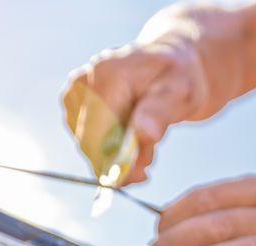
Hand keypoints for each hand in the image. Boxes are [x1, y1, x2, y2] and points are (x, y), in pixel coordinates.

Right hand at [60, 40, 206, 184]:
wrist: (170, 62)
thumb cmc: (178, 77)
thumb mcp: (182, 93)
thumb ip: (160, 113)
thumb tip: (144, 134)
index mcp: (108, 75)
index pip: (98, 134)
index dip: (118, 163)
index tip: (144, 173)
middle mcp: (83, 82)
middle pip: (88, 143)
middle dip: (119, 163)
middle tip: (147, 163)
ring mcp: (75, 93)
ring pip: (87, 146)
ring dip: (115, 158)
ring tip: (144, 144)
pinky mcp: (73, 104)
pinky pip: (86, 140)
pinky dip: (108, 150)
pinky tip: (130, 140)